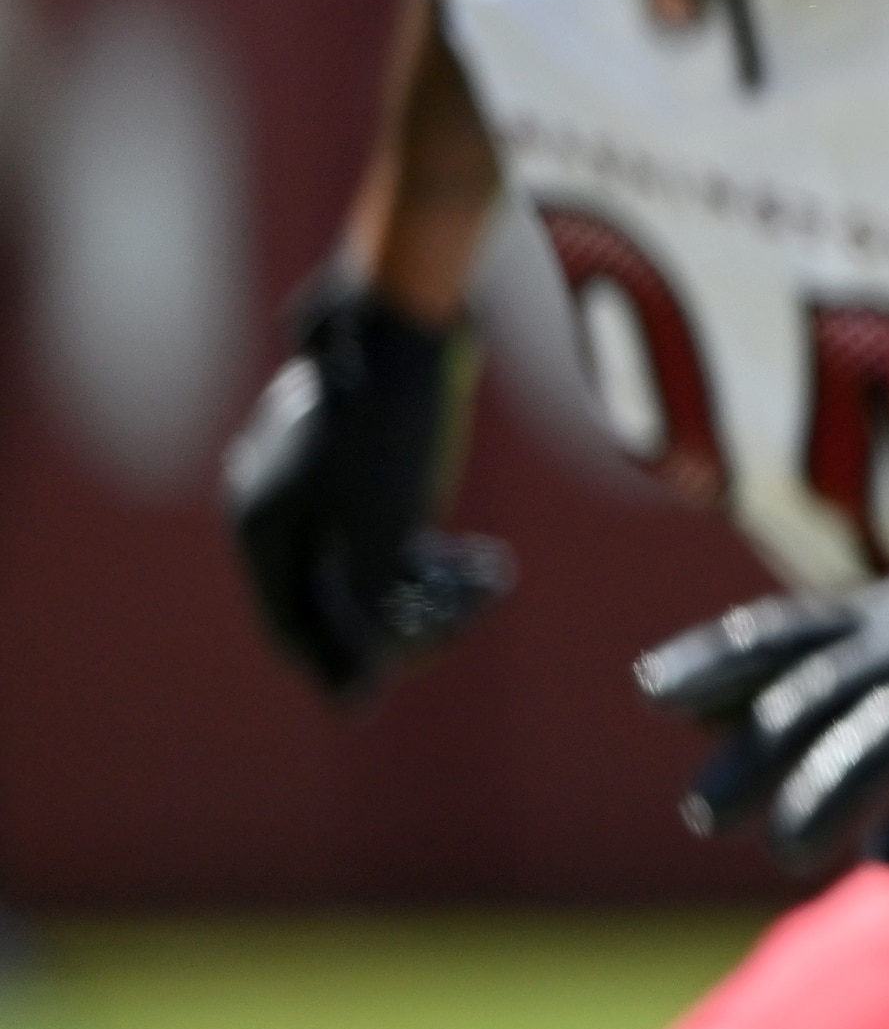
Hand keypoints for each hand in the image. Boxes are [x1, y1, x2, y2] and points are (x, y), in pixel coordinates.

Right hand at [221, 273, 514, 704]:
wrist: (415, 319)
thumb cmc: (392, 426)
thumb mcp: (378, 533)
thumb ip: (360, 620)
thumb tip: (352, 709)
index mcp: (262, 527)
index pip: (295, 632)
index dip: (354, 662)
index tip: (415, 669)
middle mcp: (278, 508)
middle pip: (335, 601)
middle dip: (407, 616)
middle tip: (473, 605)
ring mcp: (317, 483)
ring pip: (369, 568)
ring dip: (430, 587)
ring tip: (487, 576)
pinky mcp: (361, 463)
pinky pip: (386, 532)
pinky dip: (431, 552)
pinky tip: (482, 558)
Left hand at [634, 548, 888, 867]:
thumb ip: (797, 662)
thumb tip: (676, 699)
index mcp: (884, 615)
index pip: (788, 631)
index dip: (721, 656)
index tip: (652, 689)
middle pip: (822, 695)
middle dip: (757, 754)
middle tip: (704, 815)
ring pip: (885, 734)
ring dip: (825, 793)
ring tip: (785, 850)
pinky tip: (883, 856)